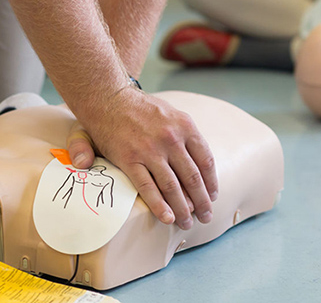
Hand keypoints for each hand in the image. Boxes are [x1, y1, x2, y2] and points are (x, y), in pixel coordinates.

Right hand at [66, 89, 217, 229]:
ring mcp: (150, 150)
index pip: (206, 160)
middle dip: (201, 202)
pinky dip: (159, 206)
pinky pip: (148, 188)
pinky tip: (168, 218)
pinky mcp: (129, 160)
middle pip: (192, 178)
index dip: (211, 182)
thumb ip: (186, 137)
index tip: (212, 196)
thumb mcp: (170, 113)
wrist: (107, 98)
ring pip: (172, 187)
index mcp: (185, 126)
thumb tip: (200, 166)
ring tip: (187, 222)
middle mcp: (171, 139)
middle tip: (205, 217)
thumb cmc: (138, 108)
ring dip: (183, 209)